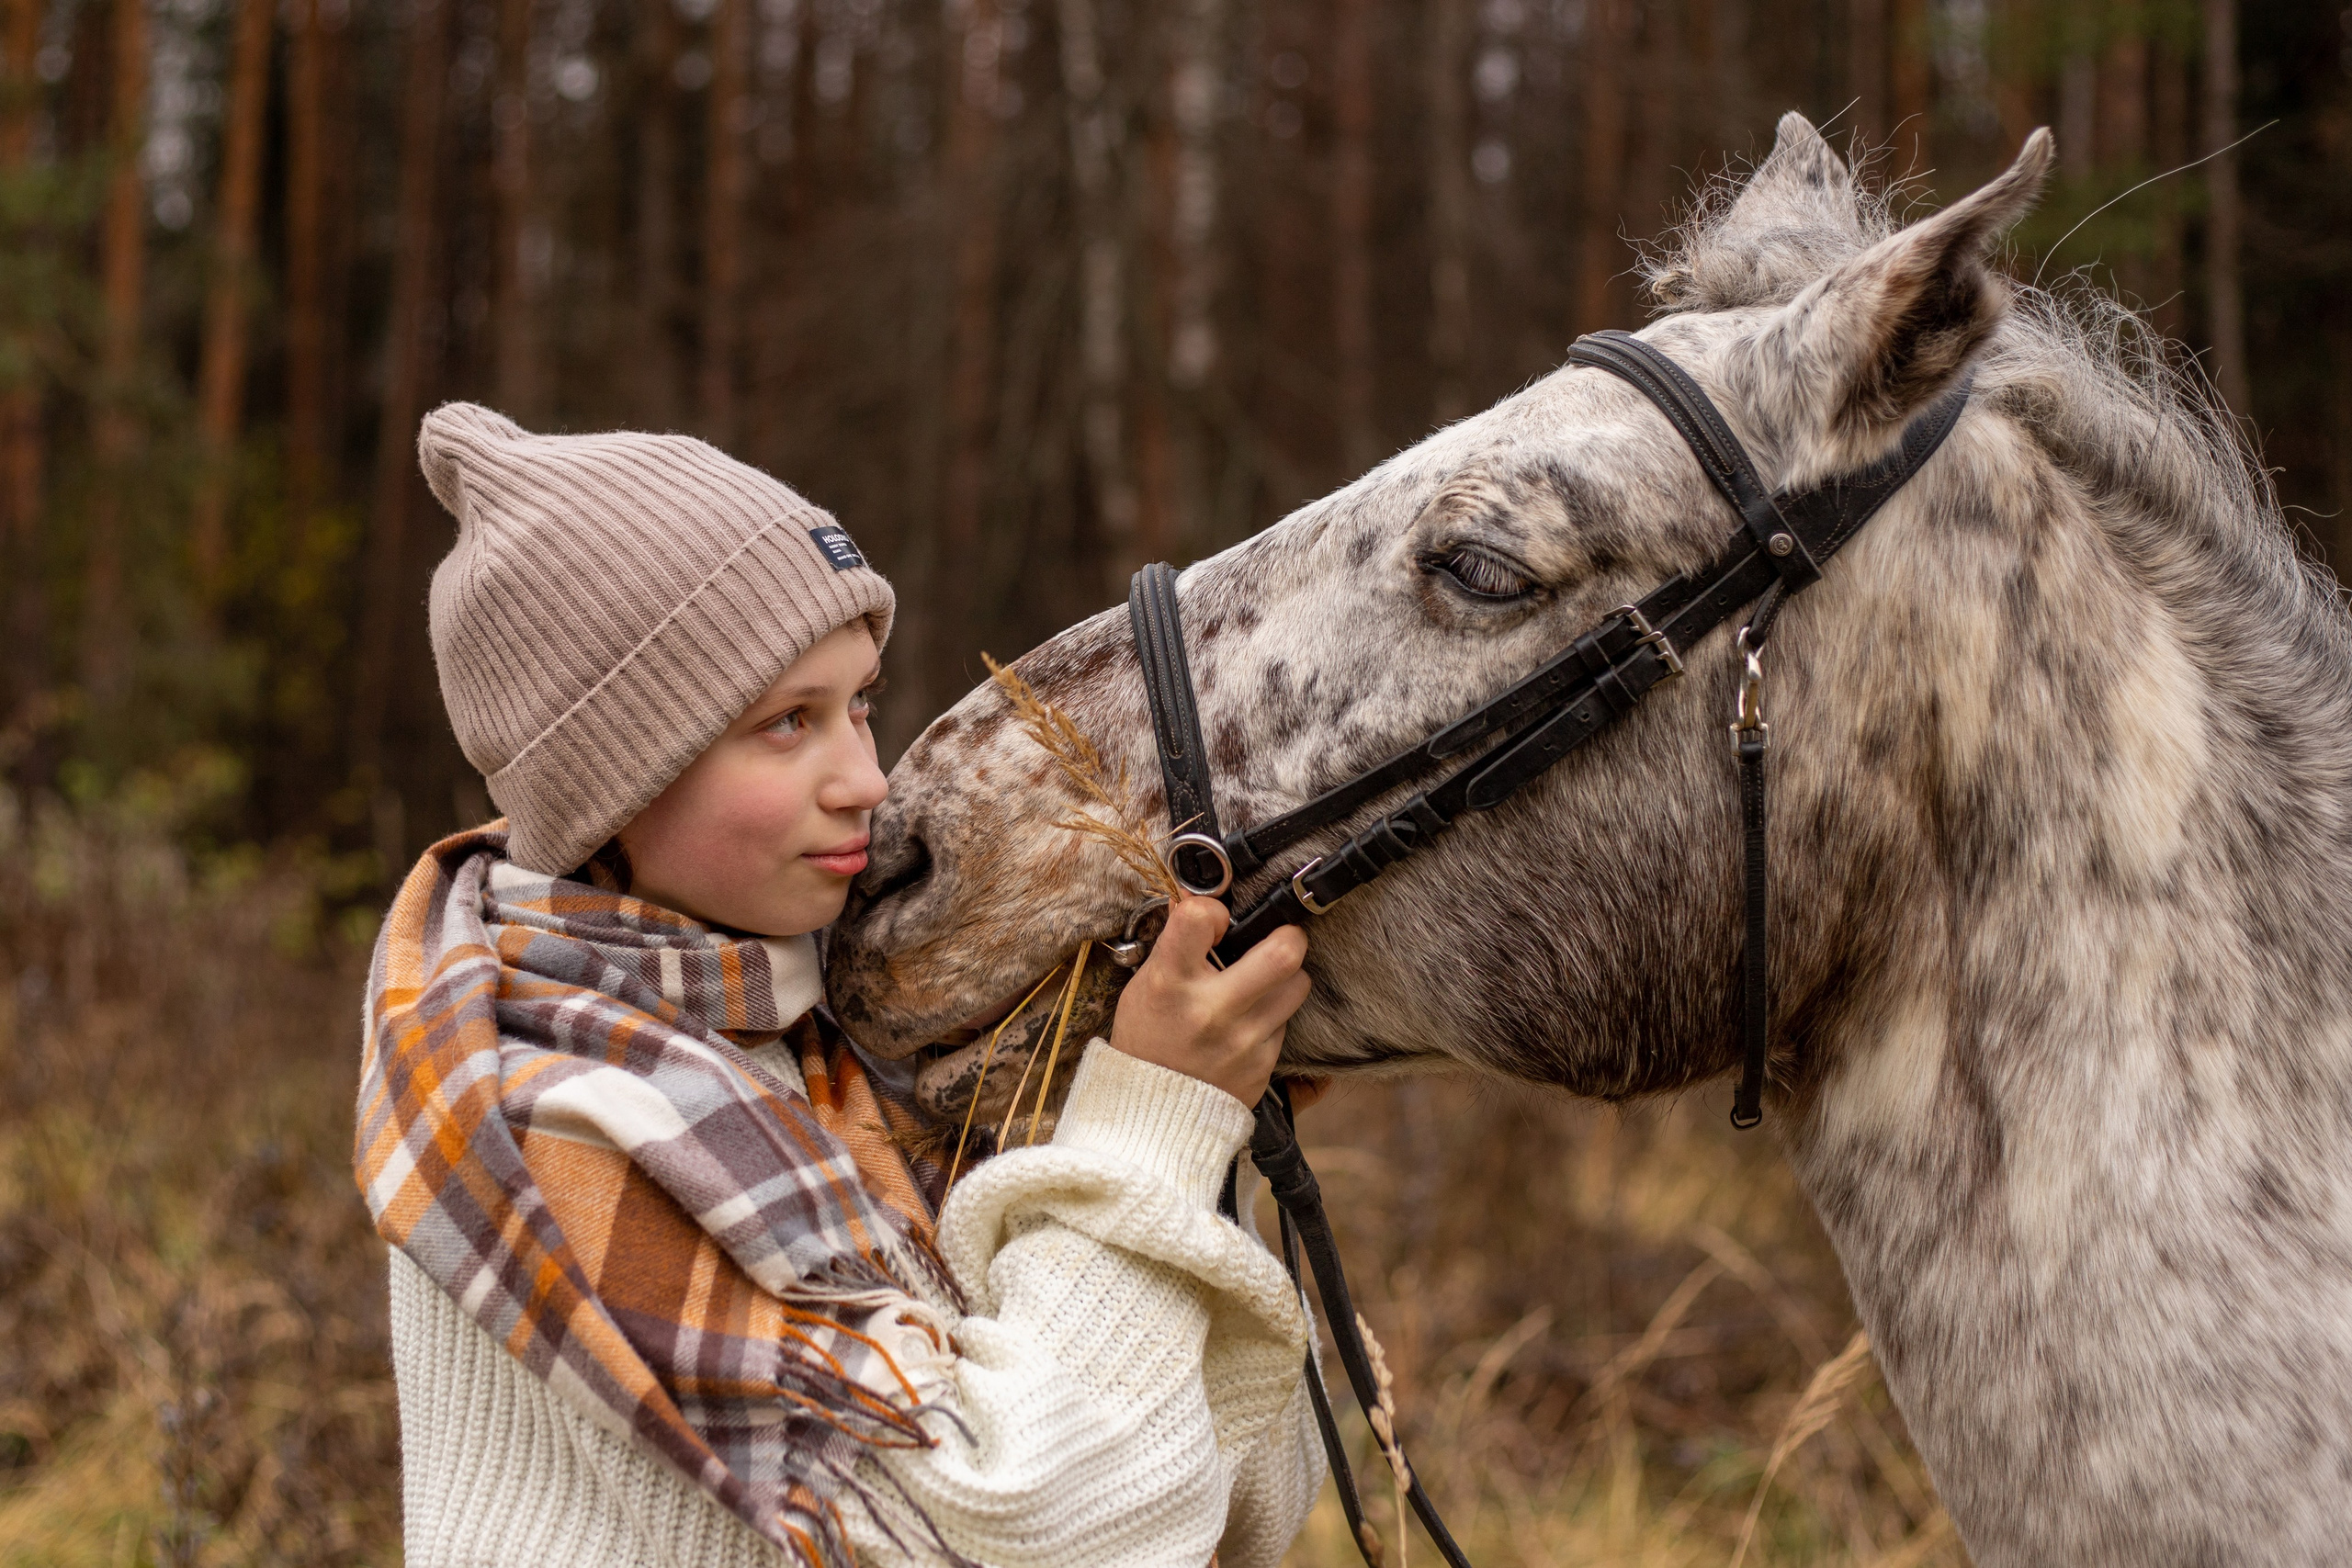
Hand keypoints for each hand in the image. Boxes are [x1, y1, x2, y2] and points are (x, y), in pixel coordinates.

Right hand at [1108, 896, 1310, 1106]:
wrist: (1150, 1112)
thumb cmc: (1148, 1037)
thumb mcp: (1147, 984)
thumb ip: (1178, 944)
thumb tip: (1198, 898)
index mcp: (1170, 983)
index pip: (1198, 919)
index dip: (1213, 909)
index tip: (1214, 921)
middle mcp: (1210, 1011)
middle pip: (1282, 953)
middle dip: (1288, 936)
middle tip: (1280, 938)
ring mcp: (1241, 1041)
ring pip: (1297, 986)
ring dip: (1286, 978)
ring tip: (1265, 983)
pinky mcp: (1262, 1066)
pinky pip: (1286, 1024)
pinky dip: (1273, 1018)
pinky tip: (1248, 1024)